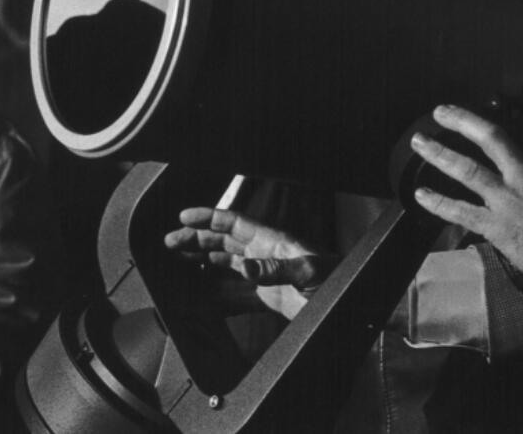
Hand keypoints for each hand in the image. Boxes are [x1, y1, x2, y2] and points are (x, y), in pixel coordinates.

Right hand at [164, 208, 336, 319]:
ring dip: (202, 264)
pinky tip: (201, 297)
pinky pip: (235, 295)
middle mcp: (265, 255)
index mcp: (273, 241)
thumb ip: (278, 269)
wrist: (352, 306)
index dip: (209, 218)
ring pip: (226, 266)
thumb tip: (247, 268)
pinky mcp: (267, 298)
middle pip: (224, 243)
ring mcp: (265, 276)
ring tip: (177, 262)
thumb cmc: (338, 280)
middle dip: (196, 240)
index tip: (184, 216)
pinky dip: (216, 296)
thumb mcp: (309, 271)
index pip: (235, 224)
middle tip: (169, 242)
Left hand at [412, 105, 522, 302]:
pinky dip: (439, 202)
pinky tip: (422, 196)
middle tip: (440, 113)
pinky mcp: (497, 228)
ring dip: (440, 154)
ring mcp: (508, 201)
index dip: (483, 128)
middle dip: (460, 122)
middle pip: (488, 139)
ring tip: (420, 144)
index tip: (467, 120)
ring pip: (467, 170)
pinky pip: (460, 212)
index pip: (510, 142)